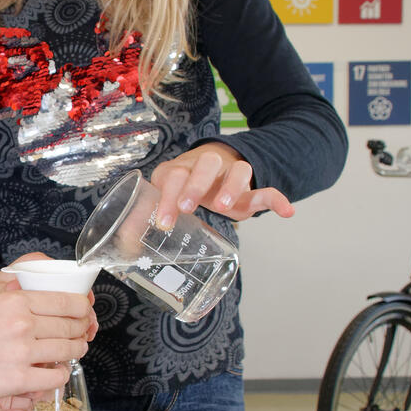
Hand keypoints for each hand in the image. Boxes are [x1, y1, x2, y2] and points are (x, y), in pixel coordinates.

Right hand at [0, 288, 93, 402]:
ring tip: (73, 352)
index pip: (66, 301)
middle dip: (81, 331)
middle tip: (81, 334)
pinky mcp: (17, 379)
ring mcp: (21, 352)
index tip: (83, 313)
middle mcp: (21, 323)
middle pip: (71, 326)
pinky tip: (54, 372)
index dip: (82, 309)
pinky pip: (54, 377)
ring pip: (67, 351)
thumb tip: (45, 293)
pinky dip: (59, 375)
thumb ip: (18, 297)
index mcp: (15, 300)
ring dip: (76, 352)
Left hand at [152, 143, 294, 225]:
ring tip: (227, 206)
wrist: (211, 171)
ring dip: (232, 185)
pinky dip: (276, 198)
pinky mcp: (249, 188)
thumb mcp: (163, 202)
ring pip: (237, 170)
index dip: (167, 198)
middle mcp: (204, 166)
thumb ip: (146, 219)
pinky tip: (287, 211)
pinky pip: (266, 189)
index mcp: (177, 170)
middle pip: (203, 165)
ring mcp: (230, 174)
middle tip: (189, 207)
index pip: (171, 176)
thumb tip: (124, 245)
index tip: (165, 222)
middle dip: (195, 185)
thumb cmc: (180, 192)